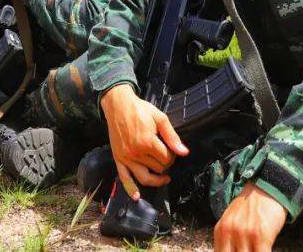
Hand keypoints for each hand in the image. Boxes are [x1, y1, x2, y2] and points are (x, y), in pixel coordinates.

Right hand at [100, 83, 187, 199]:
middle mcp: (136, 152)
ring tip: (164, 177)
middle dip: (165, 164)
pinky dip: (131, 189)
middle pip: (158, 168)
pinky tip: (137, 196)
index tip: (171, 149)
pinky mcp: (118, 159)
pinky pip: (124, 178)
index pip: (167, 159)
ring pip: (145, 177)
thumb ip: (172, 137)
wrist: (118, 105)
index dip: (173, 156)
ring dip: (157, 180)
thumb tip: (184, 152)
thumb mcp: (160, 118)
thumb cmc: (140, 109)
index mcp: (147, 142)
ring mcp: (126, 157)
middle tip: (166, 155)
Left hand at [212, 182, 287, 251]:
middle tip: (247, 250)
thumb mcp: (232, 221)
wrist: (267, 187)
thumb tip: (227, 251)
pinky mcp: (261, 235)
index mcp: (221, 230)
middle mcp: (230, 231)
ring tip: (256, 249)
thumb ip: (228, 239)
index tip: (237, 251)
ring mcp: (245, 233)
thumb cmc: (251, 207)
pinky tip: (265, 250)